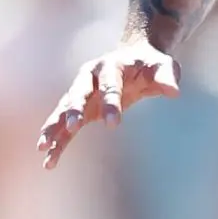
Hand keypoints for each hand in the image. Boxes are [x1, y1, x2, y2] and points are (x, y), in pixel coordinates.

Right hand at [37, 40, 180, 167]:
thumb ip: (166, 77)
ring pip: (64, 109)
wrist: (134, 57)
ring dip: (54, 126)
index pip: (109, 85)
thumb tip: (174, 91)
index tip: (113, 124)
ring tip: (43, 147)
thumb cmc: (150, 65)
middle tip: (74, 127)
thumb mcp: (163, 66)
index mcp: (110, 66)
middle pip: (78, 92)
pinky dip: (57, 140)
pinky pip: (64, 125)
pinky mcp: (79, 108)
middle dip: (75, 109)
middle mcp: (89, 77)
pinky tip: (49, 160)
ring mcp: (81, 92)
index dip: (111, 103)